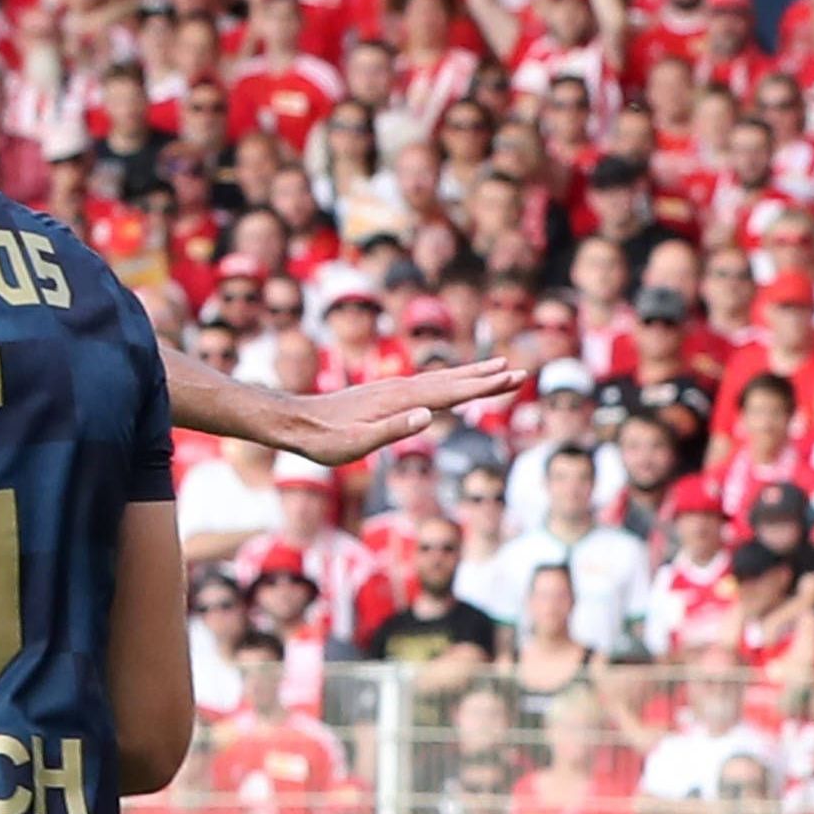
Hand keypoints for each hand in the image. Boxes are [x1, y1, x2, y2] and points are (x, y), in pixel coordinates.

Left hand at [257, 360, 524, 466]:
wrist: (294, 422)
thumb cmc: (323, 440)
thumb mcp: (355, 444)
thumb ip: (392, 430)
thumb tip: (427, 416)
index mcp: (400, 401)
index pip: (451, 393)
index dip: (483, 387)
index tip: (512, 378)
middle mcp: (400, 389)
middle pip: (452, 381)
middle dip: (486, 378)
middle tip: (520, 371)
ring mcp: (391, 390)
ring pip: (440, 380)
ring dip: (470, 375)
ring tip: (497, 369)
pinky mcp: (383, 394)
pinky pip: (426, 385)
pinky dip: (447, 381)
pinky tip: (451, 384)